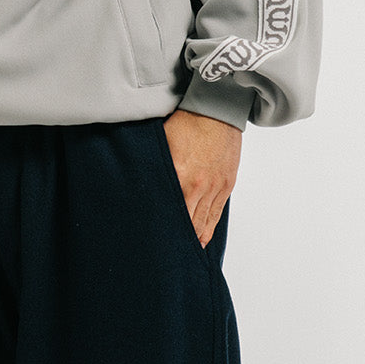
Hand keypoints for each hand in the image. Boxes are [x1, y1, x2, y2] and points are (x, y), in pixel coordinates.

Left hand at [160, 108, 241, 246]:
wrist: (217, 108)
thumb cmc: (186, 121)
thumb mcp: (161, 143)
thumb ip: (152, 167)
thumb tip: (138, 185)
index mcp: (179, 176)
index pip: (169, 214)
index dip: (162, 232)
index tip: (153, 245)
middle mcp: (199, 186)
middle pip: (187, 224)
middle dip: (177, 240)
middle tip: (164, 255)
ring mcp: (215, 187)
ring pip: (204, 223)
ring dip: (194, 239)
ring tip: (183, 255)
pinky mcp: (227, 184)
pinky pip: (216, 214)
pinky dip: (208, 229)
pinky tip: (200, 240)